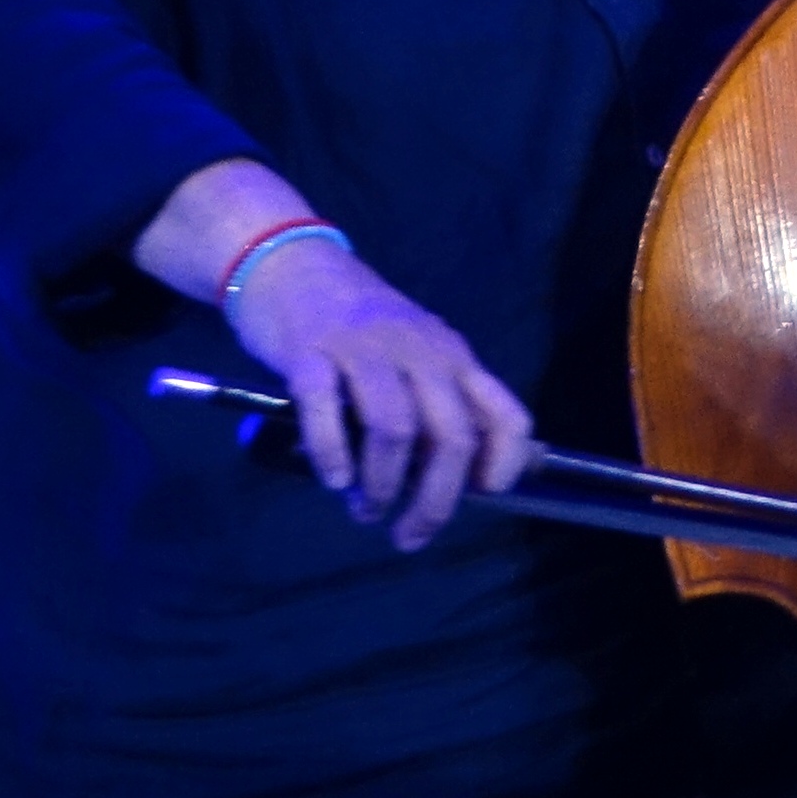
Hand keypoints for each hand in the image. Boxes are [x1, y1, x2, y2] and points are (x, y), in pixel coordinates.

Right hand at [226, 240, 532, 551]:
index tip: (484, 496)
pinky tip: (334, 478)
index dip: (506, 461)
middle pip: (451, 435)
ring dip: (384, 484)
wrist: (290, 264)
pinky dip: (333, 452)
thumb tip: (443, 478)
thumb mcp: (414, 352)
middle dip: (437, 499)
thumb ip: (431, 401)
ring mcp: (364, 348)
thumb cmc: (356, 322)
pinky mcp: (309, 350)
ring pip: (395, 427)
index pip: (505, 413)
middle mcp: (420, 352)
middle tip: (410, 534)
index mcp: (453, 357)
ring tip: (368, 511)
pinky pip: (326, 407)